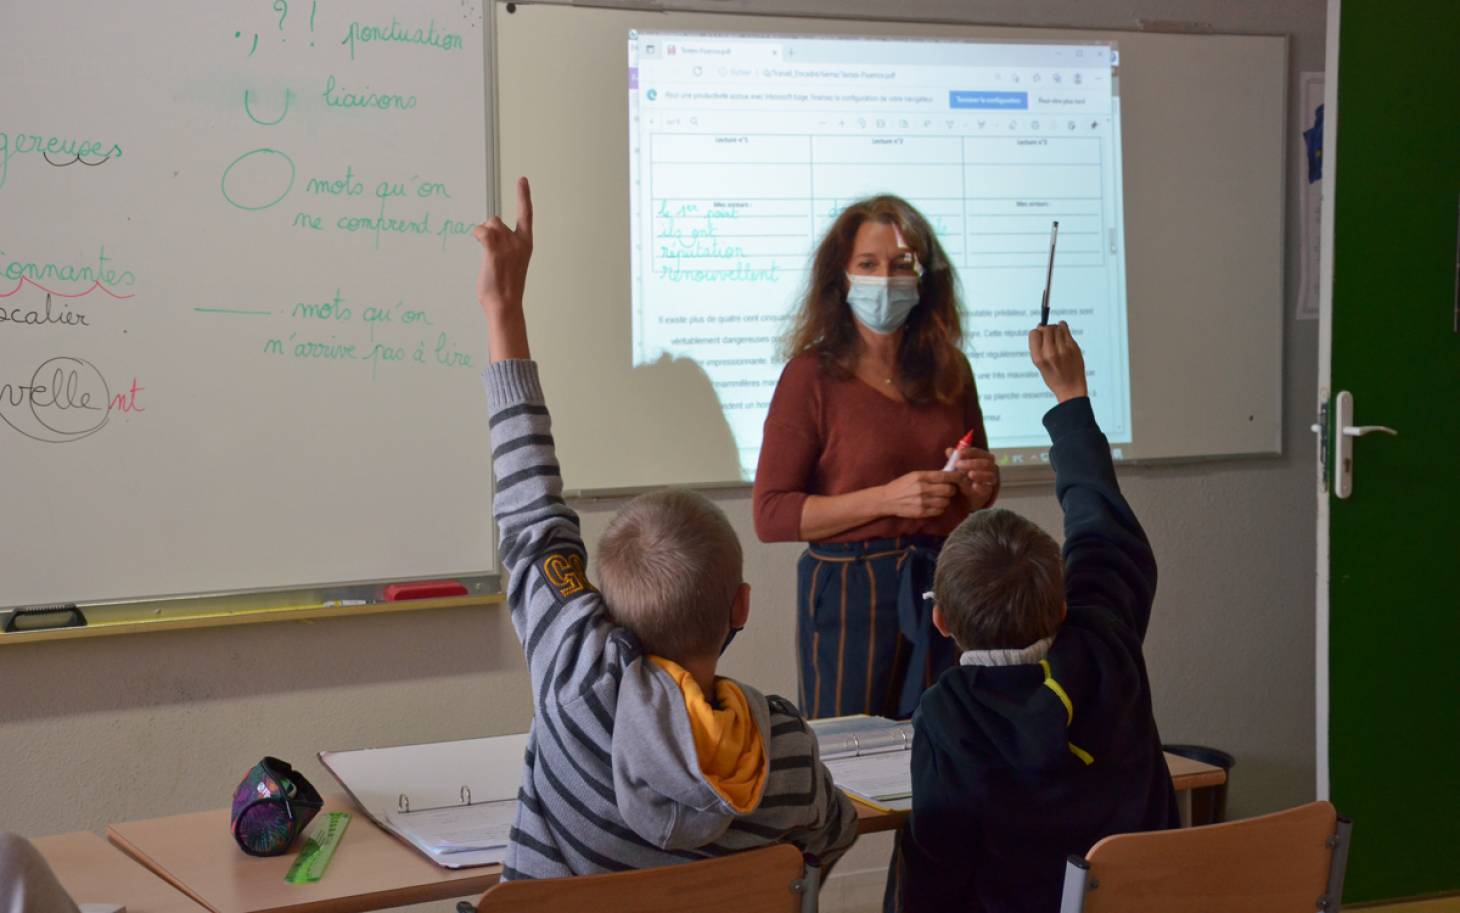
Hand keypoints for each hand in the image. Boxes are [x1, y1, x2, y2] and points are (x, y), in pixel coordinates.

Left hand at [474, 176, 533, 318]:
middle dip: (489, 232)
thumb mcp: (511, 264)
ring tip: (488, 259)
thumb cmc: (506, 289)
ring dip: (483, 237)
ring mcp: (508, 245)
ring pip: (488, 226)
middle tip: (491, 255)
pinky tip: (479, 246)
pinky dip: (477, 235)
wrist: (506, 306)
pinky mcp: (495, 250)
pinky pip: (481, 231)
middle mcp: (519, 241)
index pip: (526, 214)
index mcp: (526, 244)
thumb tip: (489, 241)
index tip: (522, 180)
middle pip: (496, 220)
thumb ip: (505, 248)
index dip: (524, 196)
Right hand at [881, 470, 961, 518]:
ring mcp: (922, 502)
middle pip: (949, 490)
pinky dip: (940, 508)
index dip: (956, 476)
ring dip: (946, 499)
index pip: (945, 476)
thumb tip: (948, 474)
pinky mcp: (922, 512)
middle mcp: (923, 489)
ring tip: (941, 497)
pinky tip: (935, 504)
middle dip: (952, 489)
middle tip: (949, 489)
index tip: (960, 476)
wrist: (887, 500)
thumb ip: (930, 475)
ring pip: (946, 501)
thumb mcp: (914, 475)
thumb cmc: (901, 485)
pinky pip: (939, 511)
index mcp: (921, 476)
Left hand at [946, 445, 998, 507]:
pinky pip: (988, 488)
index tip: (958, 453)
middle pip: (986, 463)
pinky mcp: (989, 491)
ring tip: (970, 474)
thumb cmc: (963, 476)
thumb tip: (948, 450)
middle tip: (958, 464)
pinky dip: (982, 486)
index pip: (979, 452)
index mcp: (983, 458)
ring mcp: (991, 480)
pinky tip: (975, 485)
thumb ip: (954, 459)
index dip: (969, 452)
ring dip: (980, 474)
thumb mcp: (957, 467)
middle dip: (972, 463)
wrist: (964, 496)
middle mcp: (990, 468)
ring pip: (990, 475)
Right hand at [1028, 320, 1087, 402]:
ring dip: (1056, 328)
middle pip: (1046, 329)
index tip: (1040, 334)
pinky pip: (1066, 330)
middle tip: (1049, 334)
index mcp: (1038, 358)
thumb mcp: (1040, 365)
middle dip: (1046, 329)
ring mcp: (1063, 349)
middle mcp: (1050, 353)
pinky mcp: (1073, 347)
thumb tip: (1039, 327)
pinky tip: (1063, 330)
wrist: (1071, 389)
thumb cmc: (1054, 377)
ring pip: (1056, 327)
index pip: (1034, 334)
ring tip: (1057, 335)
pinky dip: (1063, 327)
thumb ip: (1038, 348)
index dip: (1036, 332)